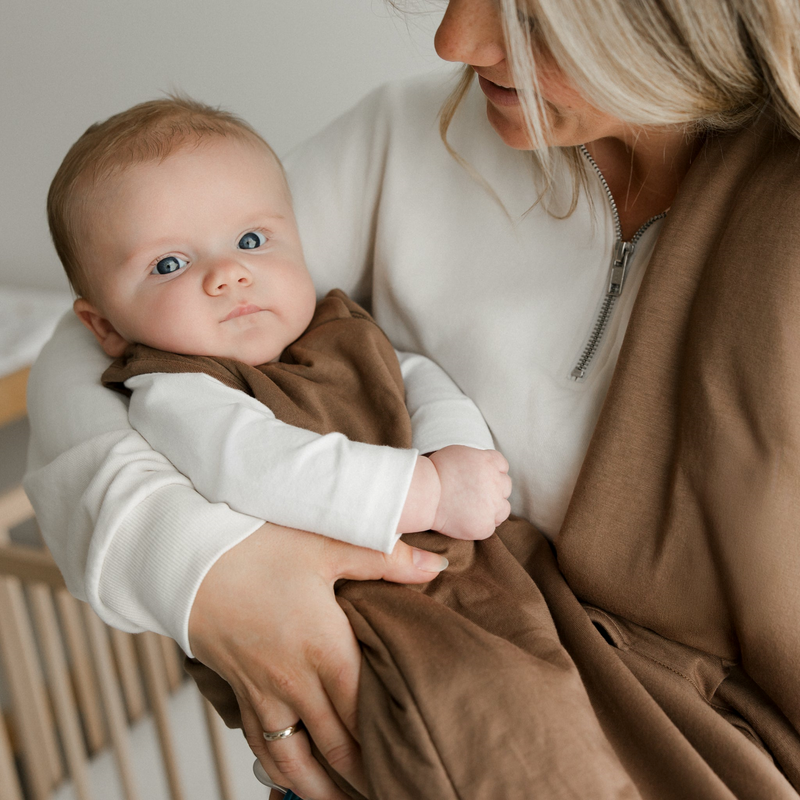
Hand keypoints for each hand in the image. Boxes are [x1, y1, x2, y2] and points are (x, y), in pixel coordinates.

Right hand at [188, 522, 447, 799]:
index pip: (367, 715)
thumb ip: (385, 558)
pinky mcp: (238, 691)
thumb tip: (436, 564)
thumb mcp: (325, 544)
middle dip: (364, 776)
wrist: (184, 558)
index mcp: (326, 650)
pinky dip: (280, 771)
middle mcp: (295, 682)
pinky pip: (260, 746)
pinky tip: (291, 776)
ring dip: (321, 789)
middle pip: (337, 747)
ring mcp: (262, 693)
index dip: (391, 743)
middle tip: (388, 789)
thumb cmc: (256, 547)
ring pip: (295, 762)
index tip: (411, 761)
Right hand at [428, 446, 511, 539]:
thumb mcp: (459, 453)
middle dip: (493, 489)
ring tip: (472, 509)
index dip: (491, 472)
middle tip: (473, 494)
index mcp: (489, 462)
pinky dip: (481, 524)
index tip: (478, 478)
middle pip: (505, 486)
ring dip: (492, 509)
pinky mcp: (485, 526)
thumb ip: (478, 460)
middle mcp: (496, 482)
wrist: (424, 495)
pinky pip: (491, 526)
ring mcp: (492, 506)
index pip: (502, 466)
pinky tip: (467, 520)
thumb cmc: (434, 472)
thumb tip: (485, 468)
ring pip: (504, 508)